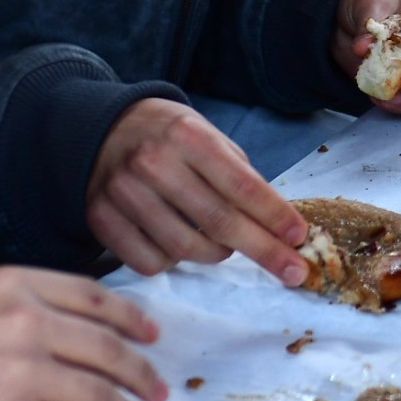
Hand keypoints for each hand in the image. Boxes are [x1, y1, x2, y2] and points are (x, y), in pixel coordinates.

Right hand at [0, 266, 167, 400]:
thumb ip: (25, 307)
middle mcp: (25, 321)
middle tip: (157, 389)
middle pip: (105, 347)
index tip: (151, 336)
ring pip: (99, 394)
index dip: (131, 319)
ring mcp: (22, 371)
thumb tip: (83, 335)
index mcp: (15, 284)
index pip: (93, 297)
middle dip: (140, 372)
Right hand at [86, 98, 309, 281]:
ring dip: (217, 255)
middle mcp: (153, 162)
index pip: (242, 186)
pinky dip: (174, 262)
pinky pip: (150, 262)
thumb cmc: (168, 136)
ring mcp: (123, 193)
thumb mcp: (207, 135)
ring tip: (226, 246)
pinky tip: (180, 244)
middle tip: (293, 271)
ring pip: (186, 249)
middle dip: (264, 250)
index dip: (275, 216)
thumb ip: (239, 174)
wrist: (102, 129)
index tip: (299, 238)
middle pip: (219, 222)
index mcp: (188, 136)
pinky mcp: (101, 219)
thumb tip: (277, 223)